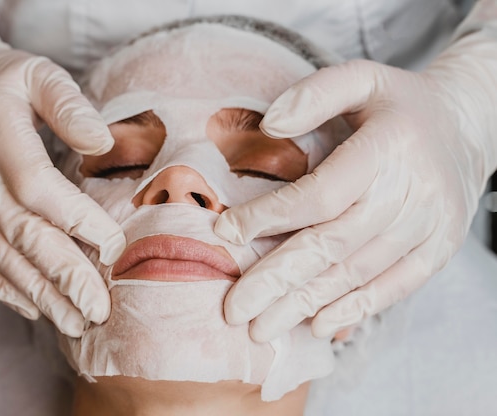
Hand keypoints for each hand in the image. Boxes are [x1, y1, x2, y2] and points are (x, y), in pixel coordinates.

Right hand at [0, 49, 125, 336]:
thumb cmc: (4, 83)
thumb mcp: (39, 74)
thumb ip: (70, 106)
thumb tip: (103, 143)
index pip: (38, 187)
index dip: (76, 220)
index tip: (114, 248)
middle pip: (21, 232)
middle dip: (64, 275)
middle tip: (99, 308)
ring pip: (0, 256)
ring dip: (40, 293)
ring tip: (75, 322)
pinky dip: (3, 289)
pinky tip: (34, 309)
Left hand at [216, 57, 495, 340]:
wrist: (470, 126)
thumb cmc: (401, 105)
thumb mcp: (362, 77)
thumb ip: (315, 94)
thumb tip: (268, 126)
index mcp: (386, 148)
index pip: (318, 194)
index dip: (268, 217)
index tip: (225, 233)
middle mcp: (409, 193)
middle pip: (331, 245)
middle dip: (276, 280)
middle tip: (234, 310)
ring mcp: (428, 227)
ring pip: (356, 274)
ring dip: (305, 305)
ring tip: (262, 329)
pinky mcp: (438, 249)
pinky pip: (394, 288)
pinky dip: (354, 310)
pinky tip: (317, 326)